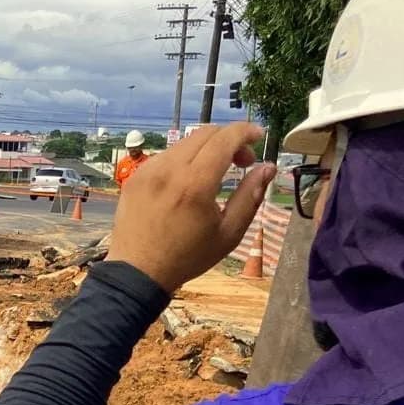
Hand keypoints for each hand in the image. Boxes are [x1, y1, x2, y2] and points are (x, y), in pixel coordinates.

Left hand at [106, 123, 276, 291]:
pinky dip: (183, 159)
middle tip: (242, 162)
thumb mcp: (228, 233)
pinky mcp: (135, 177)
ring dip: (206, 149)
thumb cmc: (187, 257)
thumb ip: (251, 196)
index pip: (223, 139)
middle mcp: (168, 170)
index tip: (258, 136)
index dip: (245, 131)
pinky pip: (165, 156)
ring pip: (184, 143)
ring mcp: (147, 171)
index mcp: (195, 184)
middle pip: (204, 133)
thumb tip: (268, 167)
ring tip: (215, 173)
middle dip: (228, 139)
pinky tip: (188, 182)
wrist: (137, 272)